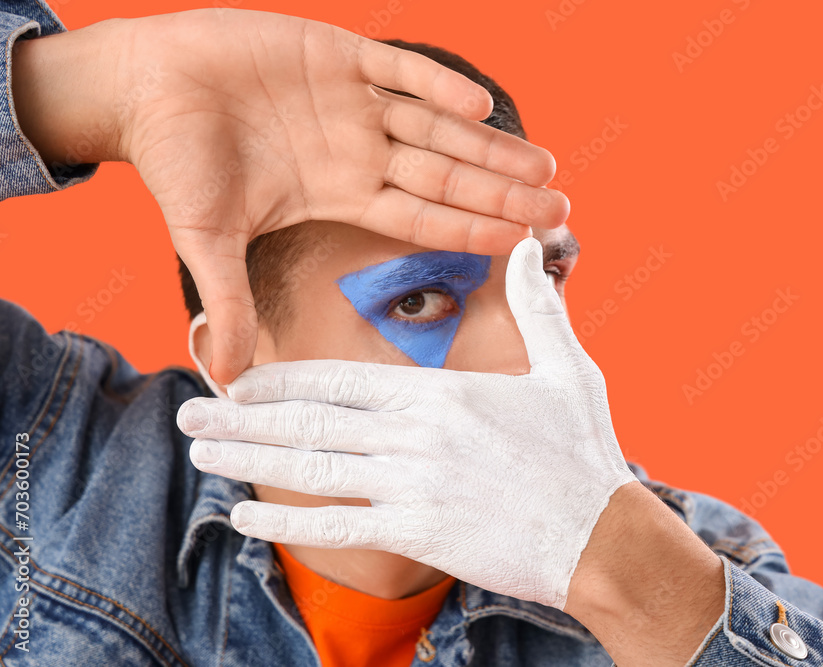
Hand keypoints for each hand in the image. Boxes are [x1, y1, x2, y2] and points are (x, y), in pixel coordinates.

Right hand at [11, 10, 568, 383]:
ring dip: (488, 146)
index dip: (470, 231)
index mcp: (344, 194)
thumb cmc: (176, 164)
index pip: (421, 219)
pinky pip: (399, 69)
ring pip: (438, 127)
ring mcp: (355, 103)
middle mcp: (360, 151)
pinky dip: (436, 85)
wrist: (144, 89)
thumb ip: (227, 305)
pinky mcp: (338, 53)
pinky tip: (478, 108)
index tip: (522, 244)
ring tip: (542, 167)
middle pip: (447, 176)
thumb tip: (227, 382)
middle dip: (501, 193)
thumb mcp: (207, 241)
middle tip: (560, 210)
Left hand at [176, 237, 637, 609]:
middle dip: (242, 417)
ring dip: (248, 460)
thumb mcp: (567, 367)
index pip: (342, 378)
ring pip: (310, 470)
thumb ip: (538, 305)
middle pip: (310, 422)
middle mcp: (415, 437)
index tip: (237, 375)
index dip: (281, 378)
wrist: (602, 535)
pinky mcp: (418, 534)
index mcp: (441, 394)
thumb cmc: (583, 450)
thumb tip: (532, 244)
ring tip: (200, 451)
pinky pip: (337, 526)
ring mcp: (412, 487)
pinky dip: (285, 524)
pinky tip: (242, 517)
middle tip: (188, 411)